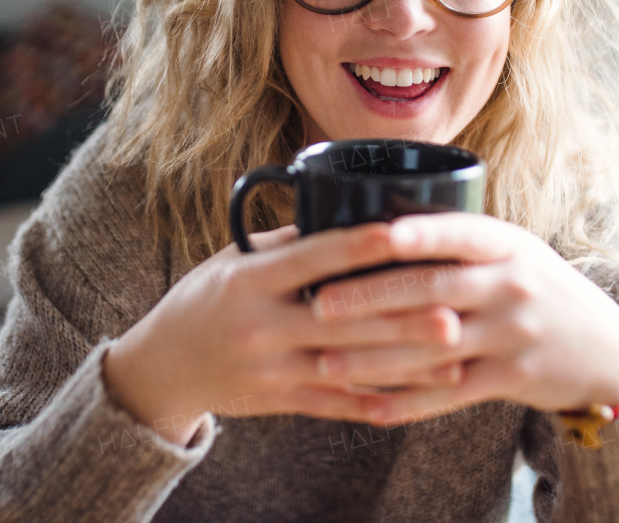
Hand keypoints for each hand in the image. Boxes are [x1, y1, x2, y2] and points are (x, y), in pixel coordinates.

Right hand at [101, 222, 463, 446]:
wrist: (163, 367)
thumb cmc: (207, 299)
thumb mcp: (235, 262)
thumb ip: (288, 245)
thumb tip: (348, 214)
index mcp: (249, 281)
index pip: (310, 258)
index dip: (357, 246)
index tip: (401, 233)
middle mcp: (260, 325)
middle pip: (341, 320)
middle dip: (402, 316)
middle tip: (455, 308)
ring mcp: (270, 368)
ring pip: (348, 366)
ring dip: (406, 362)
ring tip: (455, 352)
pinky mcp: (278, 401)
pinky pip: (336, 404)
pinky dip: (378, 401)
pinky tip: (418, 395)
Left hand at [306, 212, 618, 425]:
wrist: (605, 348)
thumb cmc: (537, 287)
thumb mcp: (513, 251)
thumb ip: (459, 242)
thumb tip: (376, 228)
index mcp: (507, 244)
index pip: (457, 233)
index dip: (416, 234)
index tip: (370, 236)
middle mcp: (512, 286)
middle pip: (433, 290)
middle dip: (371, 298)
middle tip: (320, 305)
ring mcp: (513, 334)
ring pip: (432, 349)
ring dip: (374, 358)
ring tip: (325, 362)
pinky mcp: (511, 379)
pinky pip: (449, 393)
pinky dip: (407, 403)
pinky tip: (368, 406)